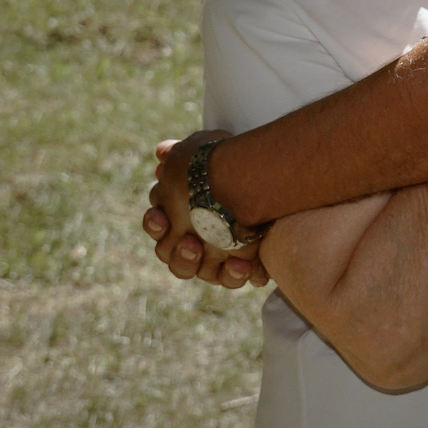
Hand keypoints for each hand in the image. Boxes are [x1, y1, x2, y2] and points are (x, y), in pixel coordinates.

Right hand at [145, 132, 263, 289]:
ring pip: (201, 273)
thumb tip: (162, 152)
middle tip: (191, 242)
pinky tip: (243, 264)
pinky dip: (235, 273)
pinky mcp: (244, 263)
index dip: (156, 224)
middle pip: (175, 260)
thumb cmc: (233, 160)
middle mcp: (196, 240)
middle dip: (181, 253)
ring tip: (214, 254)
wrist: (272, 171)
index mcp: (180, 216)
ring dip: (205, 265)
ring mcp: (218, 255)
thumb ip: (179, 154)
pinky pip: (233, 277)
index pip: (158, 227)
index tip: (161, 215)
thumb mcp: (207, 150)